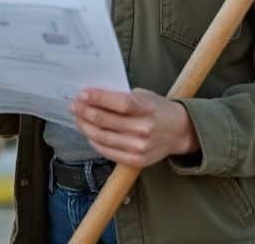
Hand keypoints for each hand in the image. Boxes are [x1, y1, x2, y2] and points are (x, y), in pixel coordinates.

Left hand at [69, 88, 198, 167]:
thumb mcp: (144, 96)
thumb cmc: (157, 109)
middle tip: (74, 105)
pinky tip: (89, 133)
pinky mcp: (136, 161)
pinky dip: (94, 142)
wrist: (179, 131)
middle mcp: (144, 129)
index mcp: (147, 109)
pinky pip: (108, 152)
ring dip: (85, 127)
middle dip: (85, 112)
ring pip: (103, 137)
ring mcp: (139, 147)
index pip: (119, 104)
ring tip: (78, 118)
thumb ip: (121, 97)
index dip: (98, 98)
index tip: (82, 94)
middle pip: (106, 121)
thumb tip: (92, 97)